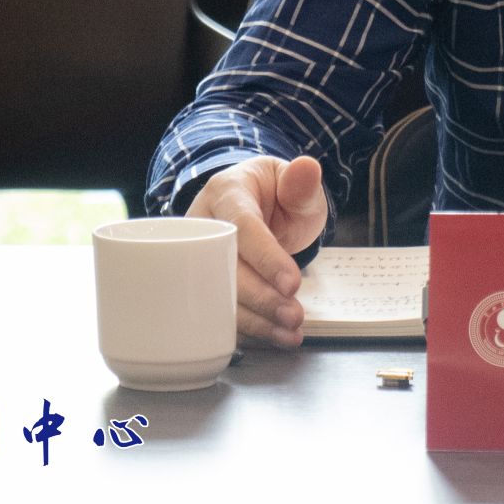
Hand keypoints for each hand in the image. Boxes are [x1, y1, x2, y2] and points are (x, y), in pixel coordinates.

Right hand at [186, 155, 328, 347]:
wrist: (254, 206)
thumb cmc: (274, 193)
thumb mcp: (292, 183)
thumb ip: (301, 183)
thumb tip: (307, 168)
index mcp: (226, 193)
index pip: (242, 227)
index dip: (265, 257)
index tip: (292, 283)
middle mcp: (203, 226)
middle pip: (225, 268)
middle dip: (261, 297)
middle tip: (293, 314)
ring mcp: (196, 258)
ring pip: (219, 296)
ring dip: (256, 320)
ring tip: (290, 331)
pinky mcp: (201, 284)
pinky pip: (220, 310)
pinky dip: (250, 328)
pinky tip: (277, 336)